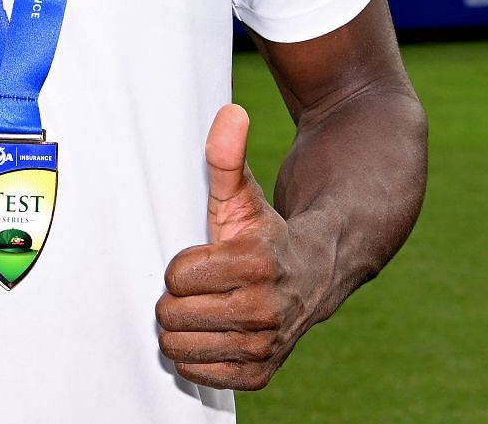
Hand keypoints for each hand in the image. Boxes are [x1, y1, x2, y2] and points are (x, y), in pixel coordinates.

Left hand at [155, 104, 332, 390]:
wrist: (314, 275)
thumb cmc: (264, 233)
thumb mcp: (242, 195)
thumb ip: (227, 157)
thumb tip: (230, 112)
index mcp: (257, 263)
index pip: (176, 276)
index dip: (182, 265)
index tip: (204, 258)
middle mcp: (265, 310)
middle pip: (173, 315)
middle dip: (178, 297)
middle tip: (201, 286)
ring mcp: (265, 345)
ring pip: (179, 348)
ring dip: (183, 328)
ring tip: (205, 308)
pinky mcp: (261, 374)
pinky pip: (197, 374)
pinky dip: (195, 356)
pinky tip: (212, 333)